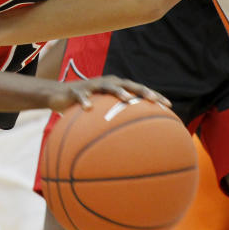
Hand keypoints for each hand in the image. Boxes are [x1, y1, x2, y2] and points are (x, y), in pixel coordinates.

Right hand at [47, 76, 170, 112]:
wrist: (58, 95)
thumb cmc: (86, 107)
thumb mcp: (102, 114)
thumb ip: (116, 123)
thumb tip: (135, 146)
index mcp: (117, 88)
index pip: (139, 91)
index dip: (154, 96)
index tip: (169, 106)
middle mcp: (108, 83)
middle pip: (129, 85)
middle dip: (142, 91)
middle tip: (153, 100)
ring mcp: (93, 85)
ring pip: (108, 86)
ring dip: (118, 91)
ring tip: (126, 99)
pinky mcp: (76, 90)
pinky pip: (81, 96)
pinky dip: (85, 101)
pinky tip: (88, 108)